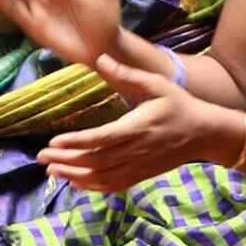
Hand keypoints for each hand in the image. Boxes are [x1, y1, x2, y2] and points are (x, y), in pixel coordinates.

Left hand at [35, 53, 232, 190]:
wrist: (204, 134)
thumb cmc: (178, 105)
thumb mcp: (156, 84)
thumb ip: (127, 75)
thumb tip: (100, 59)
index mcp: (137, 127)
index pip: (101, 139)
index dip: (76, 143)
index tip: (53, 142)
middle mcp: (136, 150)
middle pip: (95, 161)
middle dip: (66, 161)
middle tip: (41, 157)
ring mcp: (138, 166)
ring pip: (101, 177)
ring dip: (74, 176)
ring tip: (50, 170)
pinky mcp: (141, 175)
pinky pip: (112, 186)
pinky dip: (91, 187)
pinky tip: (74, 182)